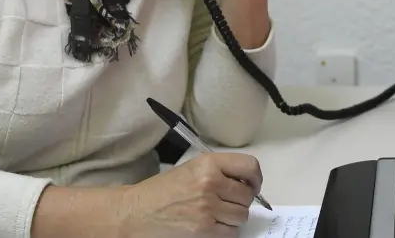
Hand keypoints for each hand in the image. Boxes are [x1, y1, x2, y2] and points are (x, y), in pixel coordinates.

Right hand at [118, 152, 262, 237]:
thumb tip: (247, 183)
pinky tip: (212, 224)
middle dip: (241, 200)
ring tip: (217, 213)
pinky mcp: (204, 229)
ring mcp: (208, 207)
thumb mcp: (192, 168)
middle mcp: (211, 182)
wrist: (138, 211)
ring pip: (242, 215)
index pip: (250, 166)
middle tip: (227, 202)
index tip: (252, 185)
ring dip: (233, 217)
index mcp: (208, 163)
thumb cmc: (164, 189)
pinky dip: (225, 230)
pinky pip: (231, 232)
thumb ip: (220, 171)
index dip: (256, 179)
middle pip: (247, 195)